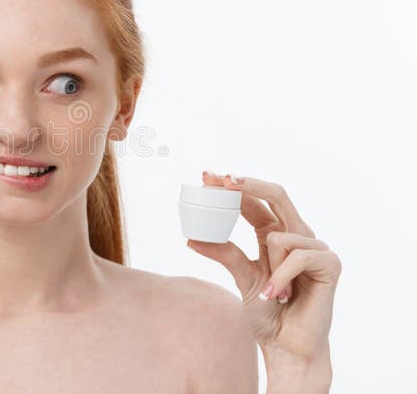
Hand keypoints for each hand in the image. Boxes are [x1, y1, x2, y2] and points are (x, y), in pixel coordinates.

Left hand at [187, 171, 341, 361]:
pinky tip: (278, 296)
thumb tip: (191, 238)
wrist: (287, 345)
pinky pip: (299, 256)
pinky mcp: (330, 264)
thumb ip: (223, 254)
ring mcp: (316, 248)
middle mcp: (295, 234)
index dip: (233, 187)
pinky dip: (282, 277)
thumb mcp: (242, 277)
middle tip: (224, 180)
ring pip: (280, 236)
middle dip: (248, 185)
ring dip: (269, 266)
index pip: (253, 202)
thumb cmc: (267, 312)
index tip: (208, 176)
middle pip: (276, 194)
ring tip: (270, 292)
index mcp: (273, 234)